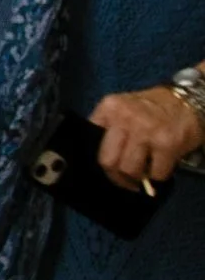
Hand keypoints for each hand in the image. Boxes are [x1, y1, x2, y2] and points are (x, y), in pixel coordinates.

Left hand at [89, 85, 204, 186]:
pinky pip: (155, 173)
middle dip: (117, 176)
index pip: (91, 141)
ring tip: (143, 172)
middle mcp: (125, 117)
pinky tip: (159, 167)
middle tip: (126, 179)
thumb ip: (109, 128)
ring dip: (137, 178)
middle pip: (107, 161)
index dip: (100, 160)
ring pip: (129, 170)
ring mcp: (146, 130)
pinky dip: (158, 176)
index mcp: (110, 107)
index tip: (108, 168)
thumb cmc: (152, 108)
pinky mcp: (166, 144)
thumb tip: (102, 161)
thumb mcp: (123, 109)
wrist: (187, 100)